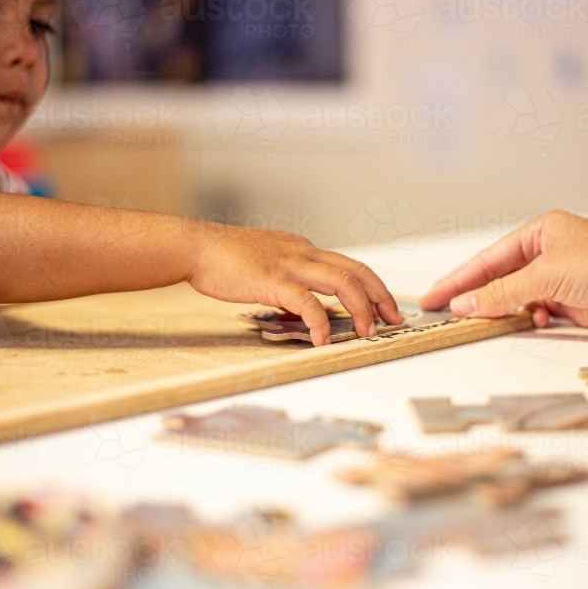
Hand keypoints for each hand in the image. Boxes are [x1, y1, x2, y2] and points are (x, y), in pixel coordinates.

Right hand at [189, 223, 401, 345]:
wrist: (195, 247)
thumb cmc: (223, 259)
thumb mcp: (266, 265)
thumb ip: (287, 282)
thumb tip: (302, 308)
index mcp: (303, 249)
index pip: (349, 265)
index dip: (372, 287)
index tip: (384, 307)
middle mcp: (303, 253)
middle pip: (356, 271)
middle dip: (380, 297)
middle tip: (392, 321)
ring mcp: (290, 264)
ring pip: (342, 283)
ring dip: (360, 310)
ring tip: (367, 334)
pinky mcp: (273, 280)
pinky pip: (307, 303)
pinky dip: (321, 323)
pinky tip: (323, 342)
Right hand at [419, 211, 587, 338]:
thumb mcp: (547, 276)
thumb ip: (502, 292)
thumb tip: (465, 304)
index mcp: (541, 232)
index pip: (487, 259)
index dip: (458, 280)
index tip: (432, 298)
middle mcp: (549, 254)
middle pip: (500, 278)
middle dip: (476, 297)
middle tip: (445, 315)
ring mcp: (562, 280)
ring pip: (518, 298)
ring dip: (505, 311)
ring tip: (483, 322)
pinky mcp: (576, 304)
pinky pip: (539, 313)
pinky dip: (531, 320)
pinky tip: (534, 322)